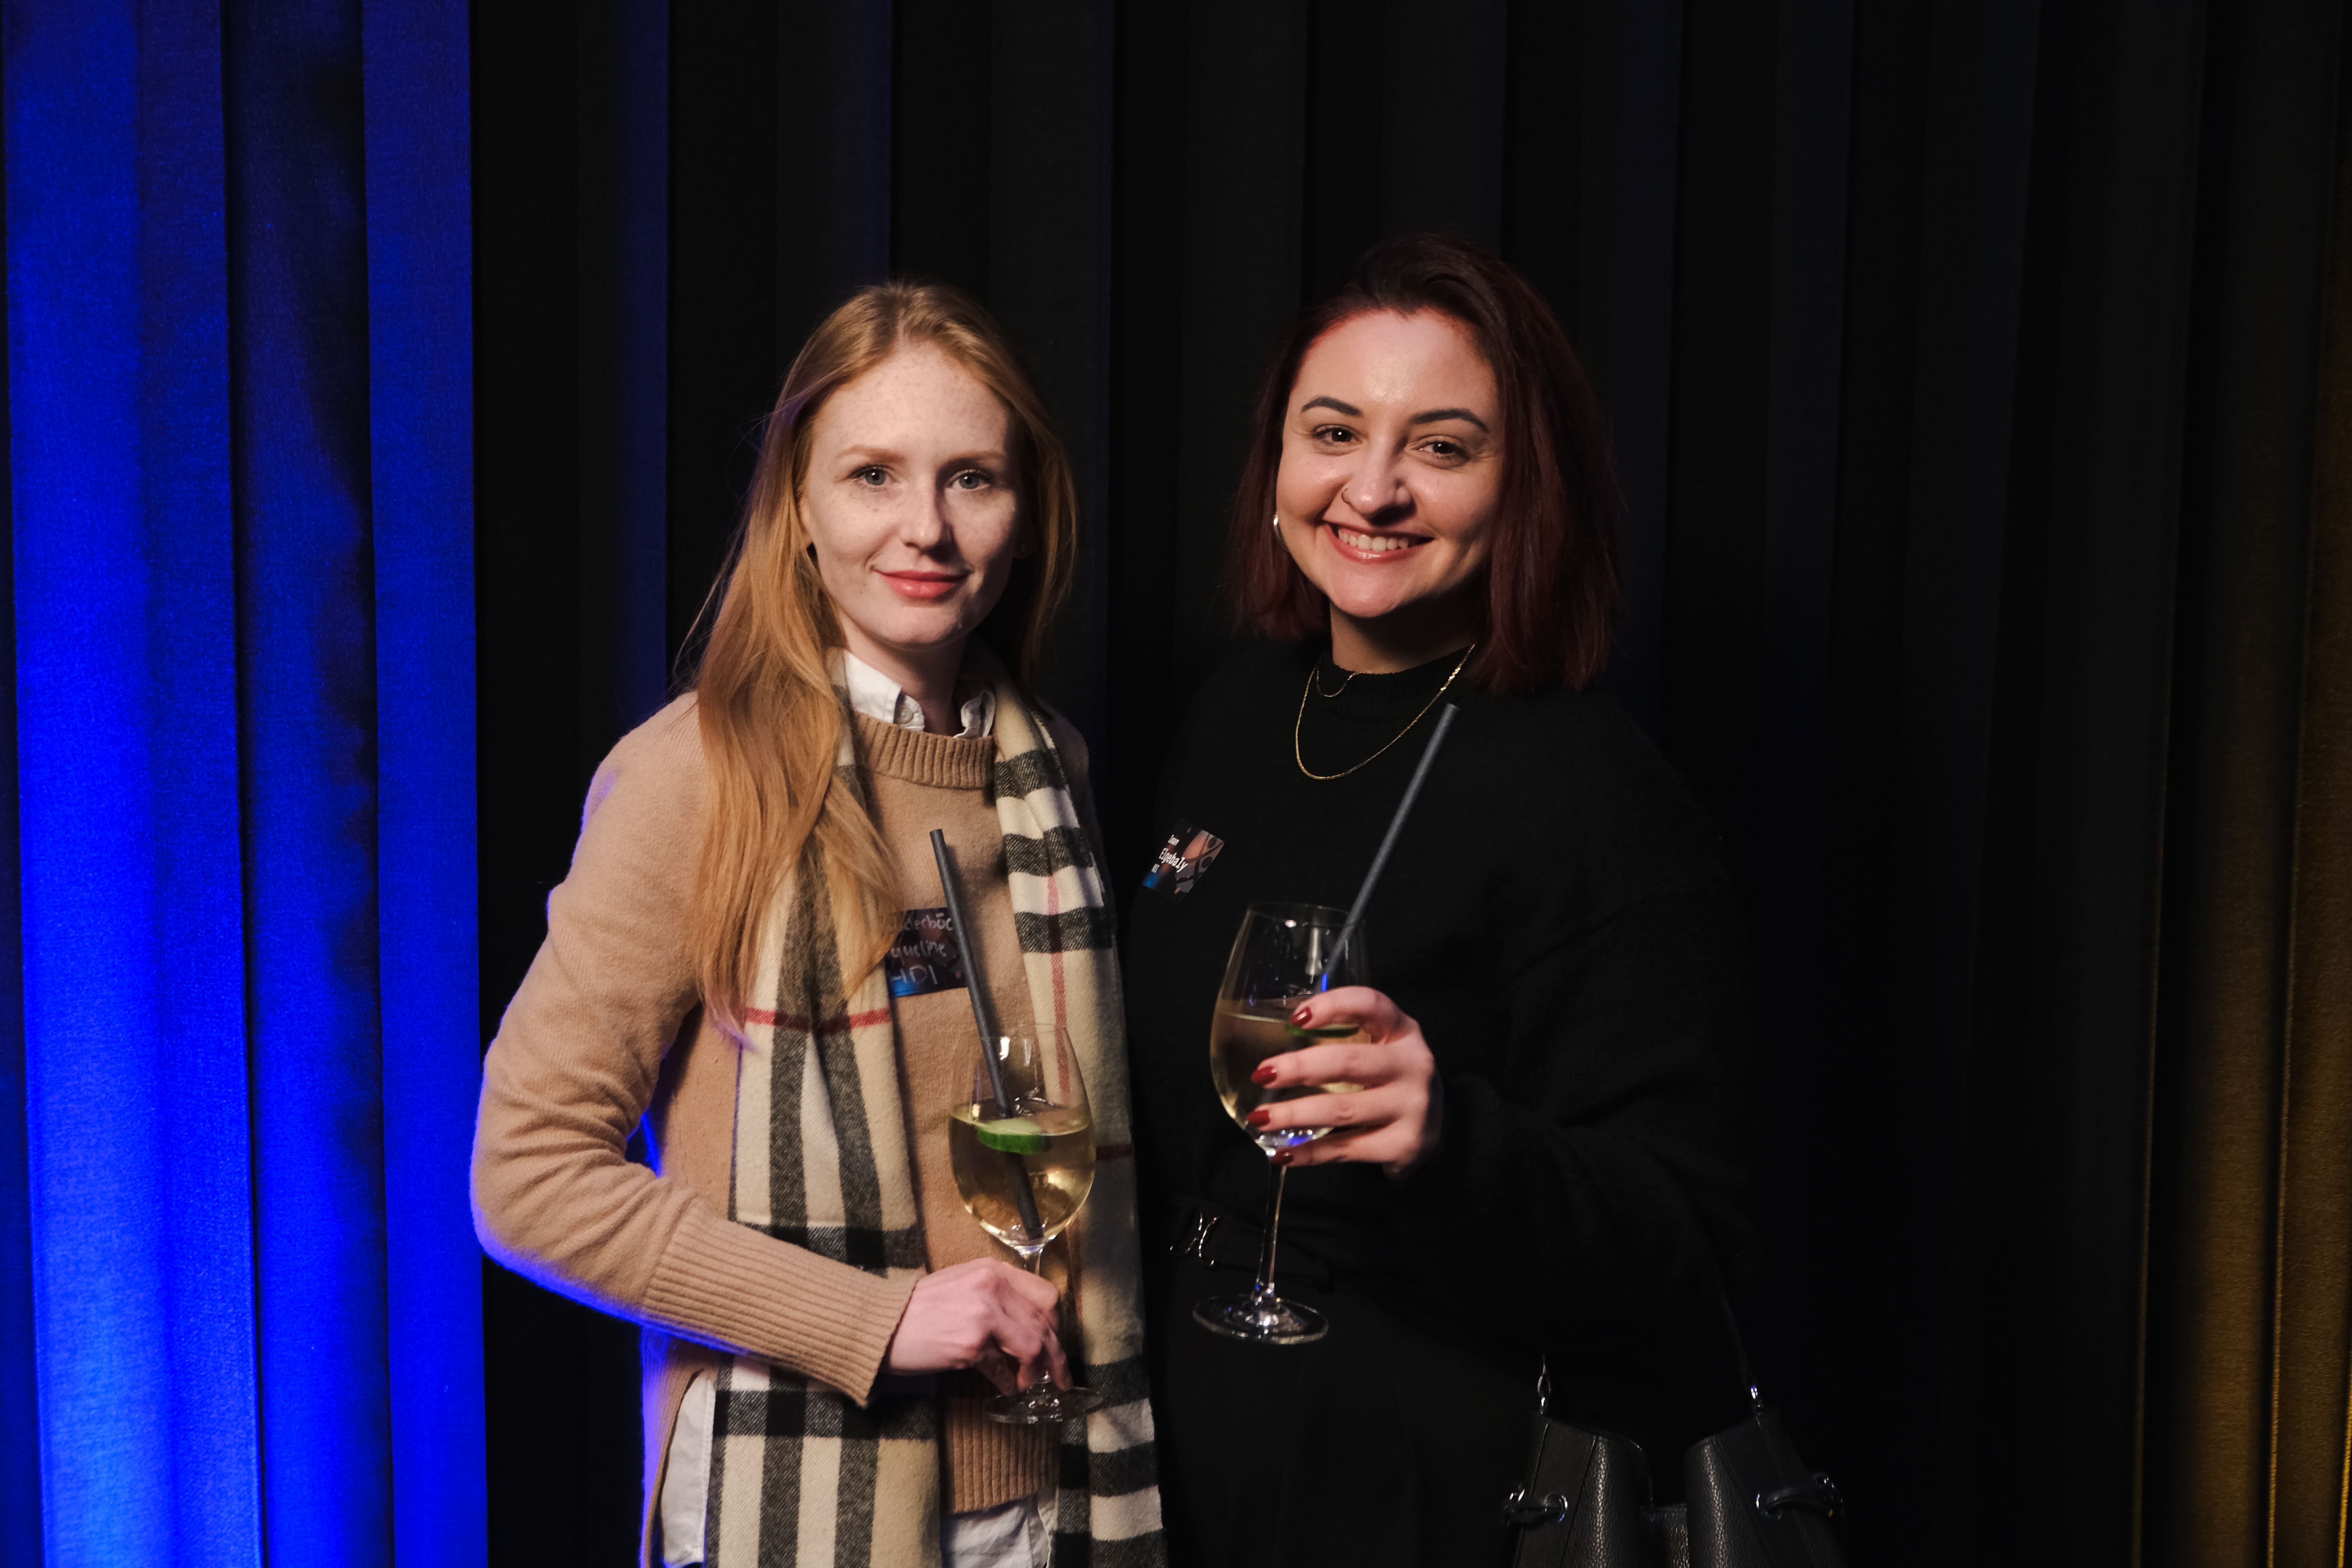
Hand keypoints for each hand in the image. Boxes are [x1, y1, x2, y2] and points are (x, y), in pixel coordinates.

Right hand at [883, 1258, 1068, 1393]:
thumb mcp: (963, 1285)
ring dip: (1035, 1372)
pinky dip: (1009, 1384)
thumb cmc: (919, 1308)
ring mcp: (983, 1316)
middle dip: (1056, 1355)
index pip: (1046, 1295)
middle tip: (1058, 1376)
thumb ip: (997, 1297)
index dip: (1055, 1324)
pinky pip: (1002, 1370)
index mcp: (992, 1270)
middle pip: (1044, 1324)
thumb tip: (1029, 1327)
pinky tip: (1007, 1389)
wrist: (881, 1323)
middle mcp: (992, 1287)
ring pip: (1032, 1347)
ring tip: (1029, 1384)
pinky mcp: (971, 1345)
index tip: (1055, 1342)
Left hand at [1247, 985, 1443, 1178]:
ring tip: (1260, 1118)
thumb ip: (1344, 1039)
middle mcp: (1413, 1065)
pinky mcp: (1404, 1145)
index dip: (1331, 1006)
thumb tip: (1275, 1046)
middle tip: (1262, 1074)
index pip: (1370, 1004)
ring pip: (1342, 1110)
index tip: (1295, 1018)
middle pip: (1348, 1061)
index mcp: (1403, 1031)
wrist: (1439, 1128)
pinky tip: (1283, 1154)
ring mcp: (1412, 1107)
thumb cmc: (1393, 1080)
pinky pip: (1346, 1149)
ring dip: (1294, 1114)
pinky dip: (1309, 1152)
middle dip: (1298, 1068)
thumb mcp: (1382, 1048)